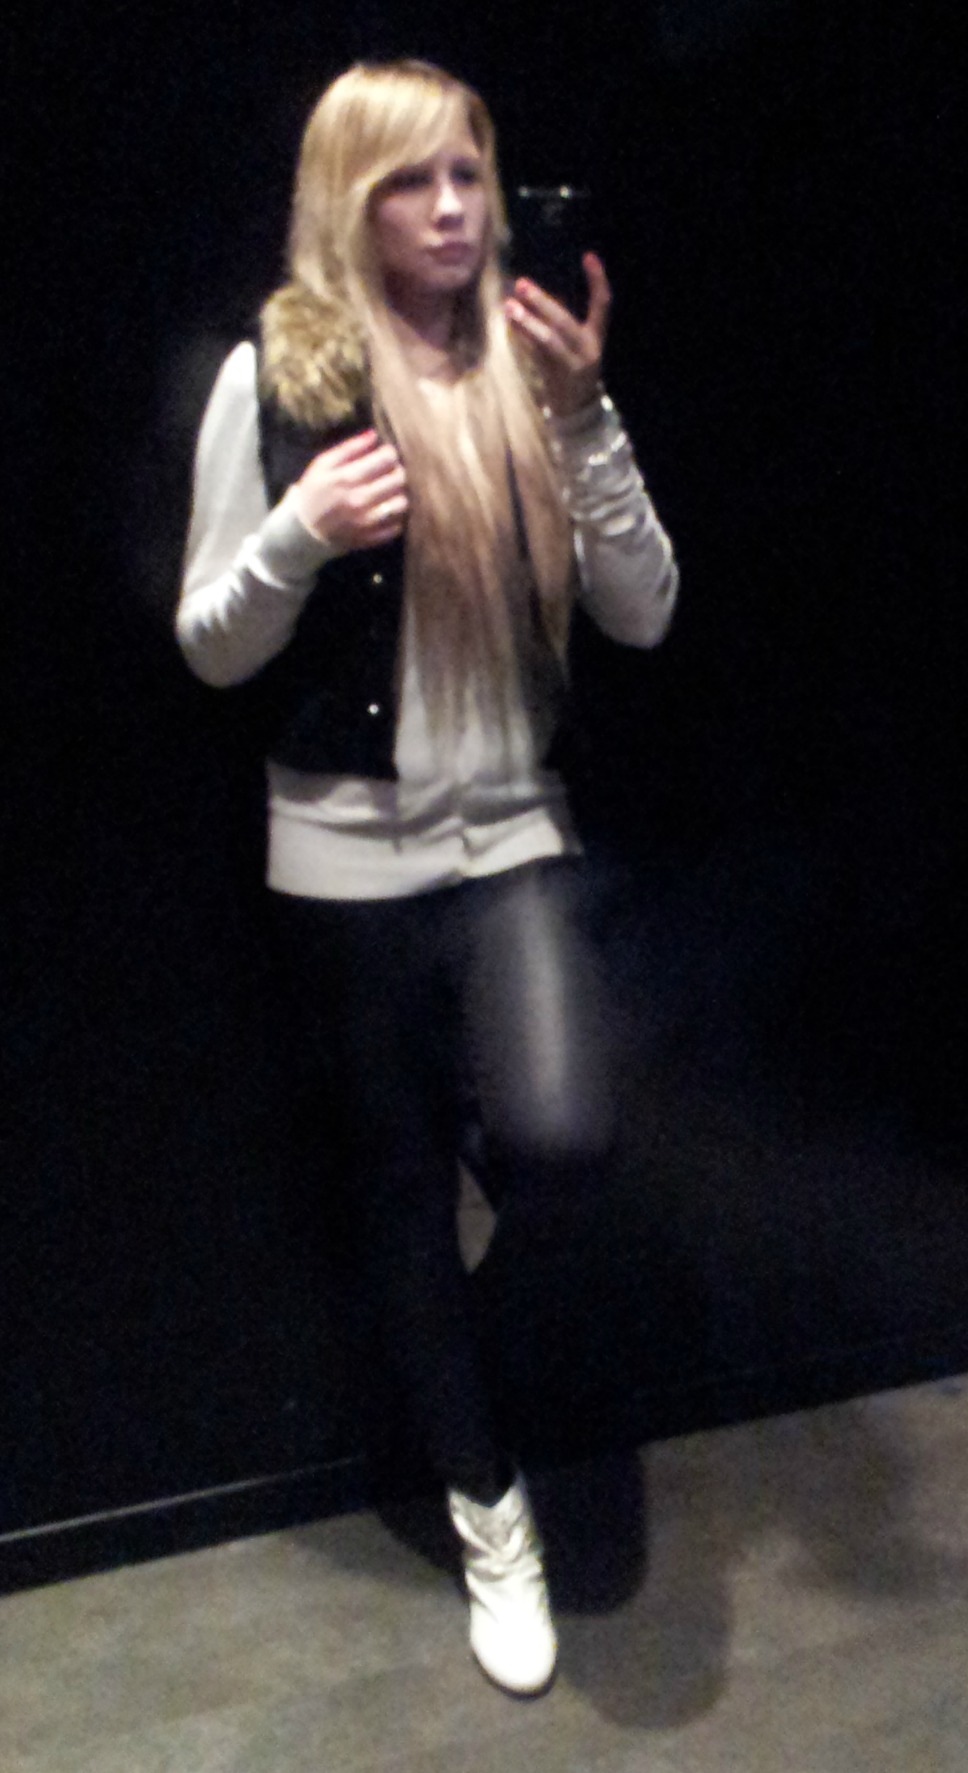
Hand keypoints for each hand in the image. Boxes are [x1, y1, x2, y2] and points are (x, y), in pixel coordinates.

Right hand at [293, 430, 408, 550]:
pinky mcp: (371, 538)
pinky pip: (397, 525)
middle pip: (398, 479)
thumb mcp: (323, 464)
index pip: (386, 459)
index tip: (385, 454)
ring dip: (398, 494)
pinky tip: (385, 510)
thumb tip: (374, 435)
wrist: (304, 530)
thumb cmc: (315, 491)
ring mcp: (366, 522)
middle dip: (397, 471)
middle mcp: (359, 500)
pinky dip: (395, 517)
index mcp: (347, 478)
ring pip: (402, 503)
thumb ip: (349, 448)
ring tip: (389, 492)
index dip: (390, 453)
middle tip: (390, 472)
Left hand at [504, 252, 611, 417]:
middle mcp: (587, 349)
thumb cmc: (571, 370)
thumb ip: (558, 324)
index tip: (588, 255)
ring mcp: (572, 365)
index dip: (598, 280)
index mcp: (596, 337)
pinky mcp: (557, 377)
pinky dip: (522, 337)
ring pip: (548, 340)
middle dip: (542, 303)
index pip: (603, 303)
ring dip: (527, 322)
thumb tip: (528, 295)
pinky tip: (510, 324)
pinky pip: (536, 354)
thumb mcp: (573, 346)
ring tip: (509, 306)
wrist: (577, 410)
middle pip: (565, 322)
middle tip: (521, 285)